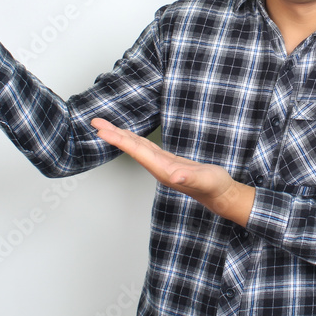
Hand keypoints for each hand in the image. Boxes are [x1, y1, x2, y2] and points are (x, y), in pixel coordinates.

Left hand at [90, 118, 254, 226]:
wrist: (220, 194)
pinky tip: (129, 136)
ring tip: (105, 126)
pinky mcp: (167, 161)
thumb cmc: (214, 187)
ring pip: (136, 147)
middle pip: (131, 148)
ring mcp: (161, 164)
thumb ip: (190, 178)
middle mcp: (158, 167)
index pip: (136, 151)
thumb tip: (175, 177)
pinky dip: (134, 139)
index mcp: (163, 169)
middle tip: (95, 121)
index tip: (102, 130)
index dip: (119, 140)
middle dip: (113, 134)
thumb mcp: (205, 180)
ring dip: (120, 136)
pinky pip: (145, 148)